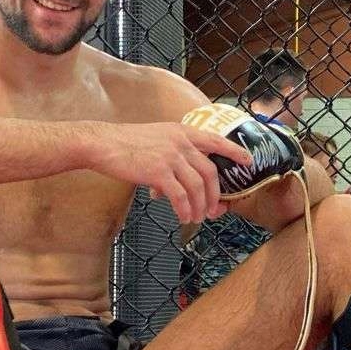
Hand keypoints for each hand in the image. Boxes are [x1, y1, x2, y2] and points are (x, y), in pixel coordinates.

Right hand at [89, 122, 251, 224]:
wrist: (102, 144)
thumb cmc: (125, 145)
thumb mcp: (155, 142)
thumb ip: (169, 162)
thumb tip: (168, 193)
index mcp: (181, 132)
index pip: (216, 140)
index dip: (234, 151)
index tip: (248, 161)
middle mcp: (180, 142)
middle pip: (210, 171)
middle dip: (215, 194)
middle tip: (213, 210)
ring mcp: (170, 156)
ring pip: (197, 186)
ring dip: (200, 206)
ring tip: (196, 218)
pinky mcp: (158, 171)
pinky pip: (180, 195)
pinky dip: (184, 209)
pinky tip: (183, 217)